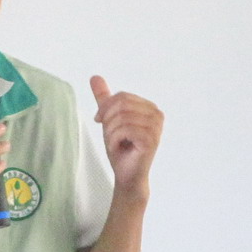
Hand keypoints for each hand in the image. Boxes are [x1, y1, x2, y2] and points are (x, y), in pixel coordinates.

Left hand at [89, 77, 162, 194]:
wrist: (127, 175)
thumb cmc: (122, 148)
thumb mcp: (110, 119)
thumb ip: (105, 99)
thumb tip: (94, 77)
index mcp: (149, 107)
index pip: (121, 96)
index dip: (106, 108)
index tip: (101, 121)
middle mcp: (156, 114)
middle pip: (121, 105)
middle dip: (108, 121)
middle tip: (110, 136)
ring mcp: (156, 127)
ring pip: (120, 118)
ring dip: (110, 133)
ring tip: (116, 144)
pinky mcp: (151, 139)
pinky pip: (123, 130)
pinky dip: (113, 141)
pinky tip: (120, 148)